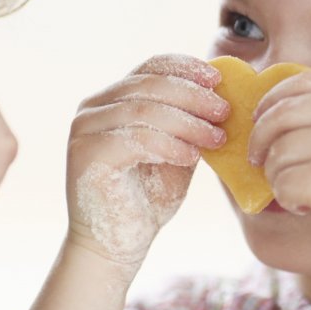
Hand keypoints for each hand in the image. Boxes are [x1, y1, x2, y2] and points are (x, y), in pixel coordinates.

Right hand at [66, 54, 228, 269]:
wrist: (118, 243)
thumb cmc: (149, 196)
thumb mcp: (179, 148)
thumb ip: (191, 121)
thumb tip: (225, 95)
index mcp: (114, 98)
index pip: (151, 66)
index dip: (186, 67)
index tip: (218, 79)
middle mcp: (93, 107)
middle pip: (150, 84)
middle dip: (193, 95)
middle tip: (225, 111)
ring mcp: (85, 129)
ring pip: (145, 110)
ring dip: (187, 122)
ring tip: (216, 139)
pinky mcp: (85, 155)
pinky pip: (135, 139)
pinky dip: (169, 145)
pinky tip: (192, 157)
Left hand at [249, 71, 310, 268]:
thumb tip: (285, 113)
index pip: (298, 81)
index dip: (271, 100)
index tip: (262, 119)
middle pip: (278, 114)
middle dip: (260, 138)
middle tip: (258, 160)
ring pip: (276, 153)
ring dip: (277, 176)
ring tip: (301, 194)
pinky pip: (282, 184)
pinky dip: (288, 199)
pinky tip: (309, 208)